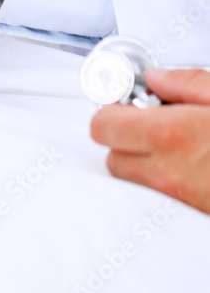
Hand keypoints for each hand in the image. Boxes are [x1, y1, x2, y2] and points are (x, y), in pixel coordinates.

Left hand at [90, 67, 209, 213]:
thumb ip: (184, 83)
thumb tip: (157, 78)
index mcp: (170, 136)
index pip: (102, 125)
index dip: (110, 109)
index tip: (126, 100)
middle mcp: (166, 172)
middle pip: (112, 155)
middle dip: (125, 137)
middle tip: (151, 121)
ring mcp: (177, 199)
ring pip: (132, 179)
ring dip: (141, 161)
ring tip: (172, 144)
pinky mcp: (190, 214)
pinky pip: (156, 196)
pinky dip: (160, 179)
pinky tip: (186, 163)